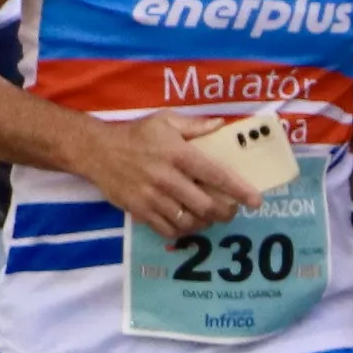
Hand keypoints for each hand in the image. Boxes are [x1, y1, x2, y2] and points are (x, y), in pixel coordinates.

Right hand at [82, 112, 258, 238]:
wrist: (96, 150)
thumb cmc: (135, 134)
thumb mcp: (164, 121)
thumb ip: (194, 126)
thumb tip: (220, 125)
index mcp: (177, 154)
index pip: (215, 175)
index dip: (239, 190)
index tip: (256, 201)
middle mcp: (166, 178)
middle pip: (206, 205)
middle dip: (225, 212)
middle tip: (231, 210)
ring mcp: (152, 197)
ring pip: (189, 221)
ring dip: (206, 222)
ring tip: (211, 217)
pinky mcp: (139, 211)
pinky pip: (168, 230)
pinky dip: (184, 231)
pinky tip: (189, 223)